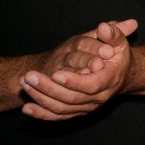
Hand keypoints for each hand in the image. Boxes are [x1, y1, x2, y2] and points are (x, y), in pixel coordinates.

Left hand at [21, 19, 137, 119]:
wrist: (120, 75)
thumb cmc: (116, 55)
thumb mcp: (118, 42)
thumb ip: (112, 34)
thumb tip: (103, 28)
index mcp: (110, 80)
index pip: (92, 85)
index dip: (74, 82)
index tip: (56, 74)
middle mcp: (99, 97)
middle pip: (72, 98)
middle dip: (49, 88)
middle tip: (30, 76)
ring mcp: (88, 106)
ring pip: (62, 108)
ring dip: (41, 98)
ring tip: (24, 84)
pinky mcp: (77, 111)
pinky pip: (58, 116)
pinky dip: (42, 114)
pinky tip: (26, 108)